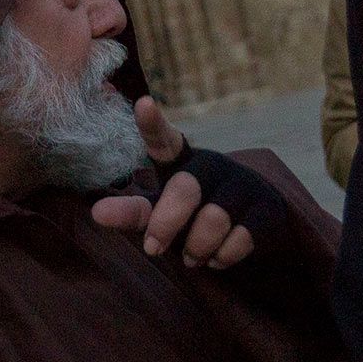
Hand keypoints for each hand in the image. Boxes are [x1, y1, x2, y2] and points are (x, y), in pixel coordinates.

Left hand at [91, 97, 277, 269]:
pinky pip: (241, 238)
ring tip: (191, 256)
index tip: (143, 104)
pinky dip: (223, 257)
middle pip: (186, 188)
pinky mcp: (267, 209)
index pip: (164, 140)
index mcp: (181, 160)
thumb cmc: (194, 215)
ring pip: (214, 219)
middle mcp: (212, 165)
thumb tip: (96, 214)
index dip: (152, 124)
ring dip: (196, 248)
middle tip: (153, 249)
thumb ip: (133, 211)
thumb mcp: (162, 212)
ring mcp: (243, 184)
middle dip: (166, 224)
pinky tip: (219, 257)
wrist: (253, 229)